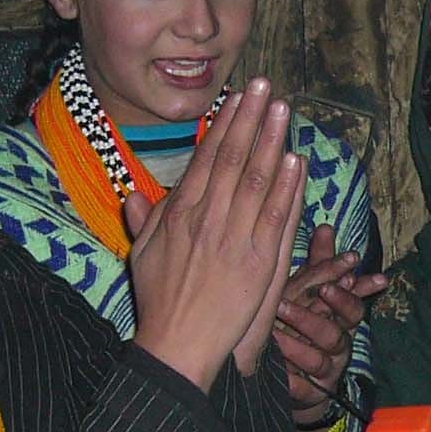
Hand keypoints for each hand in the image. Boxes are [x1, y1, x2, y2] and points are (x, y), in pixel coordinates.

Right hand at [126, 78, 306, 391]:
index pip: (206, 159)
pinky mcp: (259, 263)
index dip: (224, 125)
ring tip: (282, 108)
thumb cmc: (159, 300)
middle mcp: (207, 220)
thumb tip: (133, 192)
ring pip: (256, 180)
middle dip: (249, 118)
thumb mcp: (142, 254)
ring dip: (271, 141)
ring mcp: (234, 239)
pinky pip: (276, 217)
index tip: (236, 99)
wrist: (177, 346)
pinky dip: (288, 187)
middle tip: (263, 85)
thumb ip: (144, 219)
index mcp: (179, 214)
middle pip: (232, 159)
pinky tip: (297, 160)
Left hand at [274, 226, 387, 420]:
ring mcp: (324, 370)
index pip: (353, 303)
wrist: (293, 379)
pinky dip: (290, 378)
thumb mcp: (305, 293)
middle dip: (324, 314)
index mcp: (339, 319)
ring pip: (319, 359)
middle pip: (341, 330)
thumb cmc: (299, 324)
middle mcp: (337, 344)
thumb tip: (326, 226)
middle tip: (306, 299)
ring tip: (275, 332)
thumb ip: (319, 265)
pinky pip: (301, 388)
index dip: (353, 290)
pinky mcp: (308, 393)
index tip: (347, 274)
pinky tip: (275, 368)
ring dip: (298, 344)